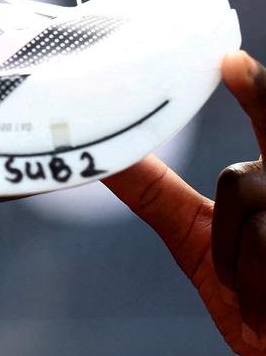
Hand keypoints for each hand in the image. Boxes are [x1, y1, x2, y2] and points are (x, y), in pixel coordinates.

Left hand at [105, 50, 265, 355]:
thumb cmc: (250, 296)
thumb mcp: (195, 238)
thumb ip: (156, 192)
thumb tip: (104, 154)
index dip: (256, 90)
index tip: (226, 59)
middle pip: (242, 174)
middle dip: (244, 160)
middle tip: (233, 76)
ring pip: (252, 209)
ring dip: (236, 261)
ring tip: (257, 291)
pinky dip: (254, 286)